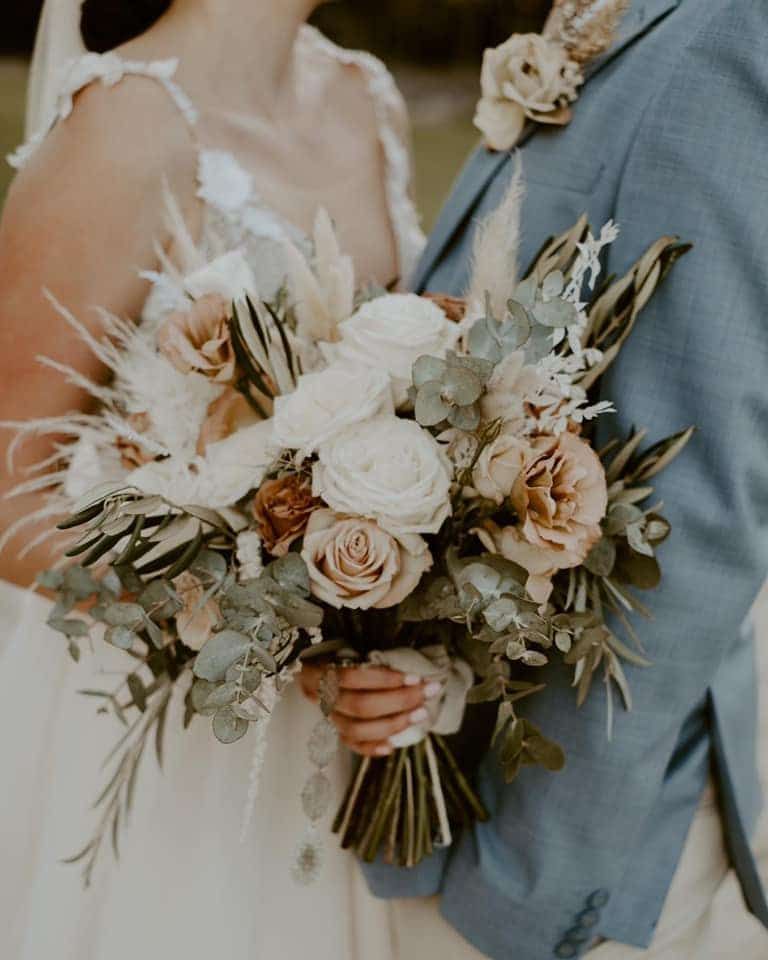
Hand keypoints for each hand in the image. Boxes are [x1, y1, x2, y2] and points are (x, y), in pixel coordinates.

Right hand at [299, 662, 441, 757]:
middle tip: (426, 693)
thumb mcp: (347, 651)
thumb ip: (370, 661)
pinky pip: (352, 746)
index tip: (414, 677)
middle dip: (398, 701)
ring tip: (420, 714)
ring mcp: (327, 718)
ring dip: (393, 724)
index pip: (352, 677)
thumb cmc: (338, 659)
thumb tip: (408, 672)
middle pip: (360, 706)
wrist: (316, 674)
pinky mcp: (334, 733)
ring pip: (357, 730)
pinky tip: (393, 744)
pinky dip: (373, 747)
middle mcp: (321, 698)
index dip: (385, 679)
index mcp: (319, 673)